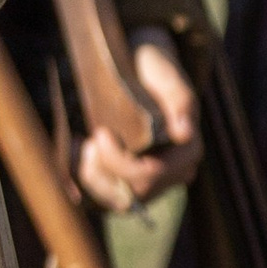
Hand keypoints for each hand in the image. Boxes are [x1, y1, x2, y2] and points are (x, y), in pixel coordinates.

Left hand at [75, 29, 203, 211]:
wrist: (141, 66)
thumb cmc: (155, 68)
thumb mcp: (167, 76)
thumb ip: (180, 101)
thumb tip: (184, 133)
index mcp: (186, 151)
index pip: (150, 175)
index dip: (119, 162)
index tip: (99, 134)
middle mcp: (173, 172)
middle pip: (132, 194)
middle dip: (102, 170)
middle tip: (87, 139)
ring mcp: (153, 179)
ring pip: (117, 201)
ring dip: (92, 176)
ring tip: (82, 144)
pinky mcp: (131, 180)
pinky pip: (107, 195)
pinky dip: (88, 179)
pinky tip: (80, 151)